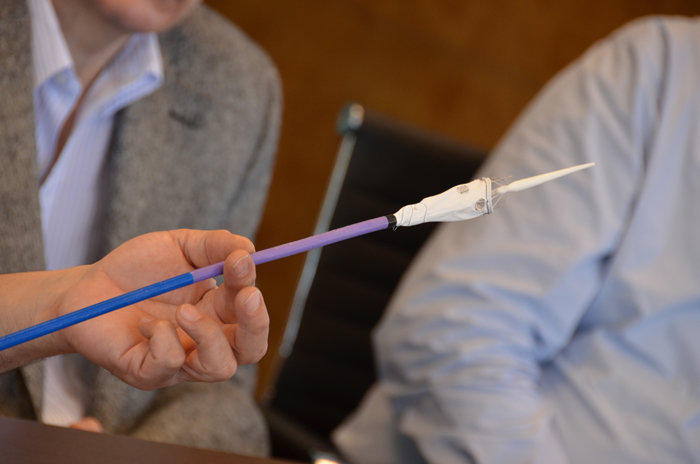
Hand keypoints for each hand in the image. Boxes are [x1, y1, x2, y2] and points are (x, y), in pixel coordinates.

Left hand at [56, 229, 268, 389]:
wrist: (88, 286)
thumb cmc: (138, 268)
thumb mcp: (180, 246)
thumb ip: (216, 245)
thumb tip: (250, 248)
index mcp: (219, 310)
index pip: (251, 309)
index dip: (251, 286)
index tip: (240, 260)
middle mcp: (206, 340)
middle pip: (252, 349)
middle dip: (256, 323)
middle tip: (245, 295)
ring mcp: (180, 361)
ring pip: (220, 367)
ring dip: (209, 336)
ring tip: (184, 311)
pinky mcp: (148, 372)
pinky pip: (170, 365)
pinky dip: (163, 339)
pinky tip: (145, 323)